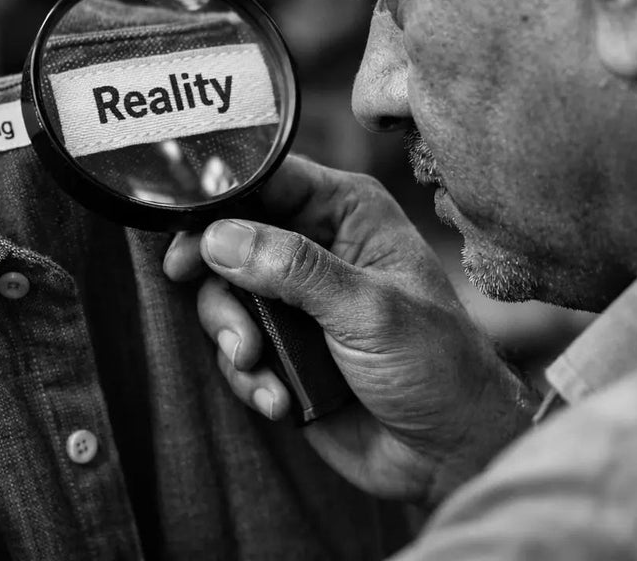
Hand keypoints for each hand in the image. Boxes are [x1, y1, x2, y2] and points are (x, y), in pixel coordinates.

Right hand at [164, 156, 538, 506]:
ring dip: (233, 335)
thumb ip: (293, 269)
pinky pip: (236, 347)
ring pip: (225, 296)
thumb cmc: (436, 367)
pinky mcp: (284, 348)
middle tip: (214, 307)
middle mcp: (318, 247)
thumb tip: (220, 237)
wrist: (448, 454)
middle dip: (219, 283)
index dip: (222, 200)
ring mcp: (297, 300)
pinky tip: (278, 399)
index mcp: (347, 213)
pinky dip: (248, 375)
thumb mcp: (368, 310)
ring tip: (257, 365)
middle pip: (231, 239)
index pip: (269, 181)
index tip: (188, 235)